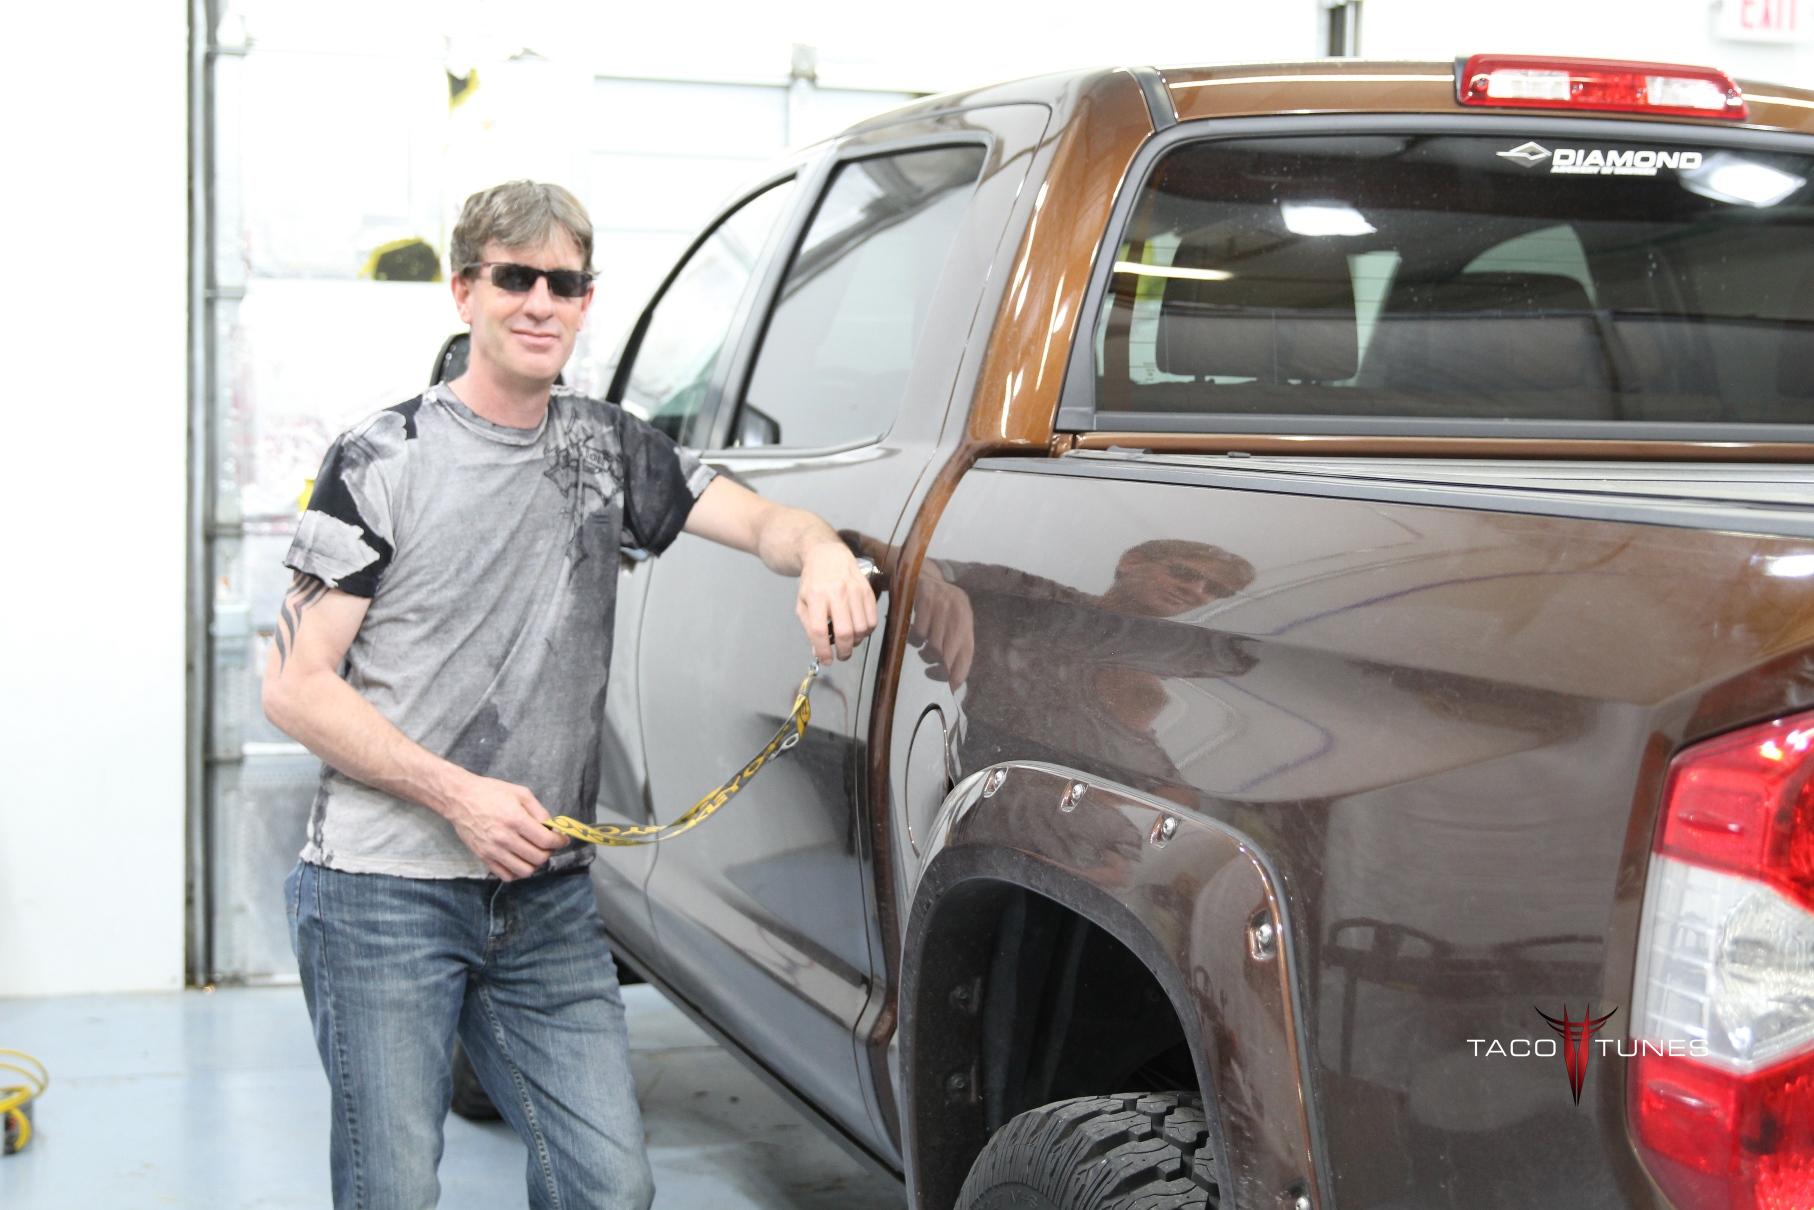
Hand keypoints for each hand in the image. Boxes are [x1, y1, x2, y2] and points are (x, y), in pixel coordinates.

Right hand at [443, 774, 568, 879]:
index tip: (562, 839)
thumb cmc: (491, 792)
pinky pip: (506, 876)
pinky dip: (517, 871)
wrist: (460, 799)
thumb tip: (553, 829)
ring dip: (534, 864)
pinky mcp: (483, 858)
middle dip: (549, 852)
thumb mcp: (521, 793)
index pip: (546, 841)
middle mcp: (504, 838)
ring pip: (524, 871)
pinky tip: (519, 860)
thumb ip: (540, 812)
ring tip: (534, 853)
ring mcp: (492, 851)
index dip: (560, 842)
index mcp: (516, 819)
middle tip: (548, 844)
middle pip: (538, 858)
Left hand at [796, 543, 877, 662]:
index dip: (823, 650)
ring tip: (849, 640)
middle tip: (841, 655)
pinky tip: (858, 629)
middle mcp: (837, 593)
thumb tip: (820, 652)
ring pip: (861, 628)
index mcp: (816, 597)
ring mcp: (855, 591)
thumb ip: (810, 627)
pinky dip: (867, 631)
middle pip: (845, 631)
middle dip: (844, 651)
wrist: (828, 555)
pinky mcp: (868, 590)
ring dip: (856, 641)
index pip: (819, 630)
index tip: (826, 660)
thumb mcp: (803, 603)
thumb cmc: (813, 582)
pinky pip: (872, 619)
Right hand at [909, 563, 975, 687]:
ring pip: (934, 644)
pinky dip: (915, 639)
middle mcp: (958, 609)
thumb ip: (953, 640)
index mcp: (966, 616)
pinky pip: (919, 631)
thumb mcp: (949, 618)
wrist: (916, 570)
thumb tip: (953, 676)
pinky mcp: (925, 597)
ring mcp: (942, 602)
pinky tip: (913, 634)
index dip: (959, 672)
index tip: (951, 687)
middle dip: (941, 667)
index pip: (967, 651)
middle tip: (931, 672)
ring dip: (926, 653)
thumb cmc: (933, 602)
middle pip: (950, 652)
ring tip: (922, 650)